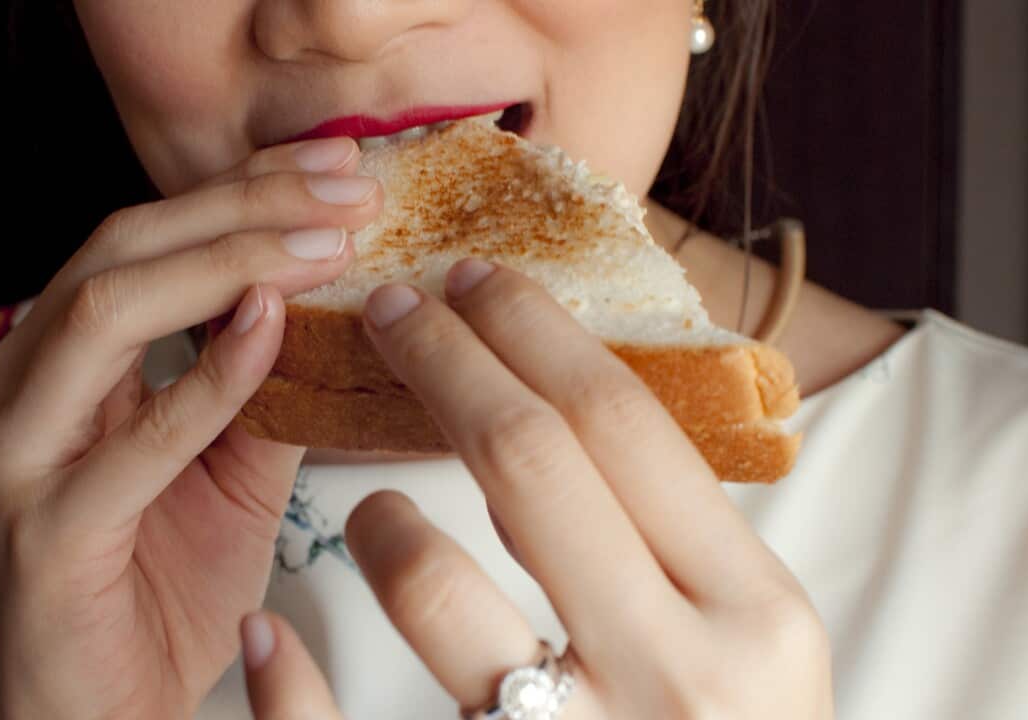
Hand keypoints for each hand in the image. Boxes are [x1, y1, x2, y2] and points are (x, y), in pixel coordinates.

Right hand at [0, 136, 383, 718]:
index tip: (334, 169)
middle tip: (342, 188)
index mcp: (57, 360)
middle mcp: (19, 385)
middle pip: (120, 249)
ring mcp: (21, 451)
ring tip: (324, 241)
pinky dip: (212, 373)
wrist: (111, 704)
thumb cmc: (163, 586)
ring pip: (108, 309)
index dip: (238, 191)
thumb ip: (263, 378)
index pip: (144, 240)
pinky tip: (274, 324)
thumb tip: (335, 293)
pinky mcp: (47, 524)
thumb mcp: (234, 462)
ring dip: (228, 262)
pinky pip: (137, 433)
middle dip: (239, 206)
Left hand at [238, 259, 832, 718]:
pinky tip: (266, 639)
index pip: (625, 426)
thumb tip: (558, 413)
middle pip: (537, 468)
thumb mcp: (746, 655)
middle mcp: (685, 686)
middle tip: (395, 308)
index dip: (535, 333)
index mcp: (761, 622)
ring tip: (371, 507)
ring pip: (450, 605)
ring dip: (387, 530)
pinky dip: (294, 692)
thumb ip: (676, 551)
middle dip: (452, 365)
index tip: (474, 278)